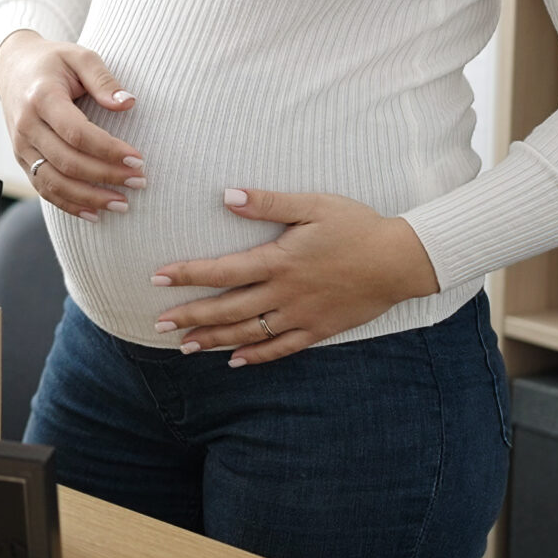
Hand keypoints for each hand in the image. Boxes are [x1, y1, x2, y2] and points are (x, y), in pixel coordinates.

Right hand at [0, 30, 143, 221]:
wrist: (13, 68)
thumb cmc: (53, 62)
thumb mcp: (80, 56)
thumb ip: (104, 79)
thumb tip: (128, 103)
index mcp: (41, 98)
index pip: (77, 133)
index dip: (108, 150)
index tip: (138, 159)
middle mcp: (27, 126)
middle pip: (67, 162)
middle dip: (106, 176)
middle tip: (139, 182)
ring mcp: (21, 146)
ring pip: (54, 182)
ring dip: (89, 198)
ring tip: (122, 204)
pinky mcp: (22, 159)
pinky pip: (43, 189)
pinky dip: (69, 205)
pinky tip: (94, 213)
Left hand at [150, 188, 441, 365]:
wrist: (400, 261)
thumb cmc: (357, 226)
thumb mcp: (313, 205)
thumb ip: (269, 202)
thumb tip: (228, 196)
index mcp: (279, 260)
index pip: (222, 271)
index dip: (187, 275)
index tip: (158, 279)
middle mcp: (284, 293)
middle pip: (228, 309)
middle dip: (191, 317)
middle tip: (159, 325)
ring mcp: (301, 316)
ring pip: (249, 333)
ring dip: (214, 340)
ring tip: (185, 347)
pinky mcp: (318, 330)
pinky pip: (281, 349)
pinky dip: (256, 357)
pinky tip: (235, 361)